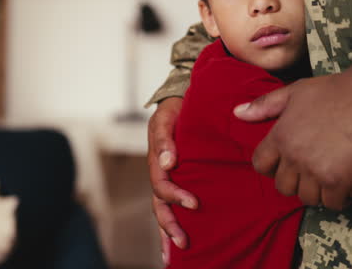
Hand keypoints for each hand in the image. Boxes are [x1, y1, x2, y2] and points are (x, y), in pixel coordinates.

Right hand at [147, 97, 196, 261]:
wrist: (181, 101)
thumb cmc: (175, 109)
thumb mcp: (166, 118)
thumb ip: (164, 139)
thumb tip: (168, 162)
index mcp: (157, 160)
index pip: (161, 185)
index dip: (175, 196)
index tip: (194, 203)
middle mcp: (160, 172)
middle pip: (160, 205)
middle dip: (169, 225)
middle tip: (183, 242)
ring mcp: (168, 178)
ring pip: (163, 209)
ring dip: (168, 231)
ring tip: (178, 252)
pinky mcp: (178, 180)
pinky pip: (173, 205)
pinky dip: (172, 224)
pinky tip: (179, 243)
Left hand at [235, 52, 351, 209]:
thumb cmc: (336, 88)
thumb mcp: (296, 91)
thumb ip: (266, 105)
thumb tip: (237, 113)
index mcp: (280, 135)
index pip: (260, 165)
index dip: (271, 166)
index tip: (285, 163)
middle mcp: (294, 155)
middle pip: (282, 186)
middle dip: (294, 181)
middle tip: (310, 174)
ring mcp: (316, 169)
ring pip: (306, 198)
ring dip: (315, 192)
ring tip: (326, 182)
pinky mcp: (340, 179)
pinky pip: (330, 204)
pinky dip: (337, 199)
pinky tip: (344, 189)